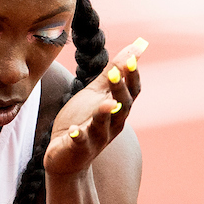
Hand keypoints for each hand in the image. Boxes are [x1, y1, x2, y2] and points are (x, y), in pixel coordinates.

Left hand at [44, 38, 146, 175]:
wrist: (66, 156)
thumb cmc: (84, 120)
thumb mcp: (97, 94)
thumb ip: (113, 72)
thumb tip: (137, 46)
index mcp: (117, 110)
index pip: (131, 92)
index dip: (132, 77)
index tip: (132, 59)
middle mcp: (112, 125)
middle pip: (122, 107)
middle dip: (120, 90)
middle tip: (116, 73)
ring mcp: (96, 138)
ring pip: (103, 126)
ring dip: (104, 113)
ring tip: (106, 103)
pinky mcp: (77, 148)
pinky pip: (80, 142)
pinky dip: (79, 136)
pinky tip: (75, 129)